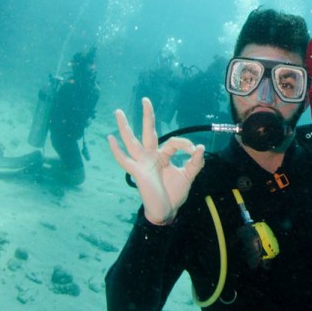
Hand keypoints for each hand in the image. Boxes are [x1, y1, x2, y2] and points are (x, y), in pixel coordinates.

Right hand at [108, 98, 203, 224]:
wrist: (167, 211)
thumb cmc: (174, 194)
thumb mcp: (188, 176)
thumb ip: (195, 163)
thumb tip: (200, 148)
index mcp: (163, 156)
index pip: (173, 141)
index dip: (185, 144)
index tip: (194, 152)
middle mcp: (151, 156)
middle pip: (148, 132)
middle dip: (147, 116)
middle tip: (146, 99)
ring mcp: (142, 162)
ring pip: (132, 141)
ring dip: (125, 127)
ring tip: (118, 112)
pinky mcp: (137, 171)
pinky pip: (124, 160)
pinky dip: (116, 150)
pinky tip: (110, 139)